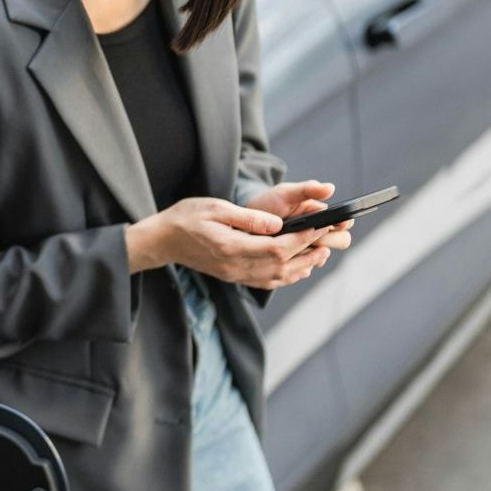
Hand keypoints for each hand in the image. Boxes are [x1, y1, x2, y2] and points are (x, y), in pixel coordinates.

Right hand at [126, 190, 336, 288]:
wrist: (162, 240)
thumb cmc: (186, 218)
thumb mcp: (216, 208)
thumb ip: (249, 218)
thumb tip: (278, 224)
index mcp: (232, 247)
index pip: (277, 247)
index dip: (303, 238)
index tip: (320, 226)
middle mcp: (235, 266)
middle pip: (282, 265)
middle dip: (308, 252)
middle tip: (328, 239)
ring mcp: (234, 274)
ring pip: (277, 277)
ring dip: (302, 267)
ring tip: (320, 253)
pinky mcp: (232, 276)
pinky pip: (265, 282)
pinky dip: (285, 277)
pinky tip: (297, 268)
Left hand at [245, 179, 355, 276]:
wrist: (247, 222)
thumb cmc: (270, 203)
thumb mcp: (286, 193)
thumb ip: (307, 190)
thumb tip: (330, 188)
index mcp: (323, 215)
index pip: (344, 222)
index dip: (342, 223)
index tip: (335, 223)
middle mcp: (321, 233)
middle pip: (341, 241)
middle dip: (327, 239)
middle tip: (310, 235)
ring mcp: (310, 249)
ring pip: (323, 257)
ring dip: (311, 252)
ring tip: (291, 243)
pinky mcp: (298, 262)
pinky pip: (307, 268)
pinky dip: (298, 263)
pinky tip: (284, 256)